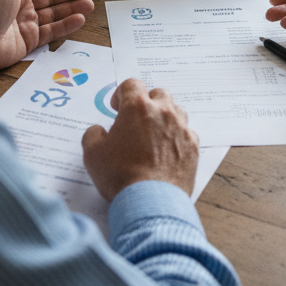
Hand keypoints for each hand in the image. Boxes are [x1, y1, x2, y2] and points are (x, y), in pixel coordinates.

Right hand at [82, 79, 198, 200]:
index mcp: (137, 107)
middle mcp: (163, 112)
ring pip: (176, 111)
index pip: (132, 84)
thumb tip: (99, 131)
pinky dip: (177, 138)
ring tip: (153, 135)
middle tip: (136, 120)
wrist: (150, 201)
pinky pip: (187, 133)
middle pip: (158, 93)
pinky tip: (167, 152)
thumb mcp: (92, 154)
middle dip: (147, 102)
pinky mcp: (193, 147)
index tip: (117, 108)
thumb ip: (93, 134)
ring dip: (164, 117)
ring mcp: (181, 128)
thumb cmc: (120, 175)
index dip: (122, 93)